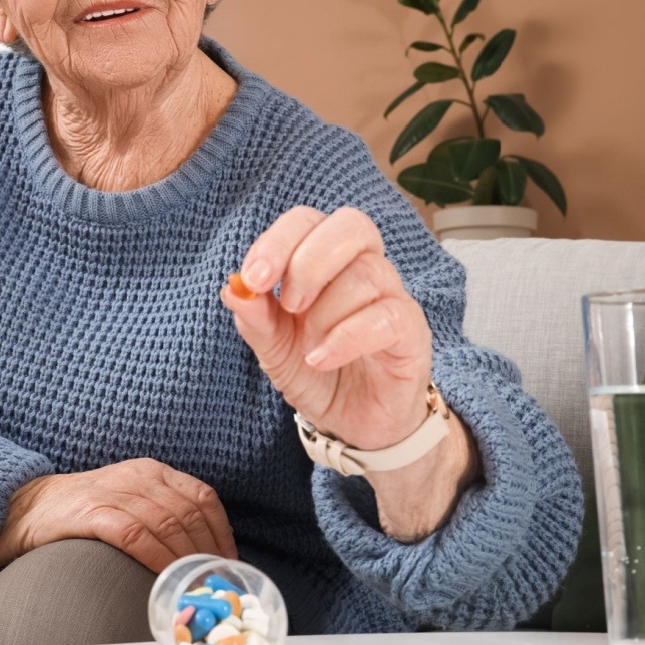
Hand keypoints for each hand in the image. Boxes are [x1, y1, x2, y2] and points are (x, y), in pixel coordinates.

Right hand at [0, 458, 236, 573]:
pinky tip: (164, 578)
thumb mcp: (129, 502)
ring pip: (167, 524)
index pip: (203, 498)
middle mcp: (138, 477)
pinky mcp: (91, 512)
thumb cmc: (83, 513)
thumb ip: (162, 517)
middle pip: (189, 514)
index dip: (222, 534)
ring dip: (187, 560)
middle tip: (216, 586)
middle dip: (208, 553)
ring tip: (197, 588)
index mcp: (153, 472)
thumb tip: (203, 557)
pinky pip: (134, 534)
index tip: (229, 566)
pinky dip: (156, 557)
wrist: (24, 508)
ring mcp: (114, 492)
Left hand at [220, 206, 432, 451]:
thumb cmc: (317, 372)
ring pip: (366, 274)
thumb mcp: (274, 348)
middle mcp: (364, 268)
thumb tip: (233, 288)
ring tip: (309, 349)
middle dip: (308, 262)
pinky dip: (347, 337)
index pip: (308, 220)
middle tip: (288, 305)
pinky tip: (321, 360)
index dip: (279, 240)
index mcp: (327, 261)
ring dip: (324, 313)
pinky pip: (388, 316)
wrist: (351, 424)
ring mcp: (393, 297)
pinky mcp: (411, 332)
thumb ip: (255, 318)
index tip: (253, 279)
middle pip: (351, 225)